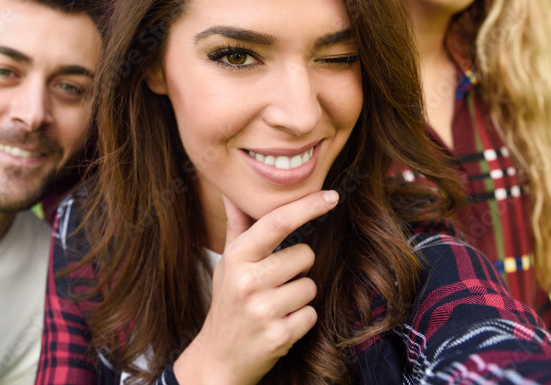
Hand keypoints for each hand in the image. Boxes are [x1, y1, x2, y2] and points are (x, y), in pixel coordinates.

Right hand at [174, 190, 338, 384]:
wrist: (219, 357)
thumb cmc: (228, 303)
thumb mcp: (227, 264)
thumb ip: (237, 226)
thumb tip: (233, 192)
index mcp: (237, 257)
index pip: (277, 222)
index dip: (308, 206)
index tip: (331, 196)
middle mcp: (248, 281)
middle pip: (305, 255)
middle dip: (298, 267)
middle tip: (275, 282)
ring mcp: (263, 310)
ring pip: (311, 285)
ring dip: (300, 295)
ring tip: (276, 305)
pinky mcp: (279, 335)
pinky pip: (311, 314)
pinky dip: (301, 319)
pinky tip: (280, 323)